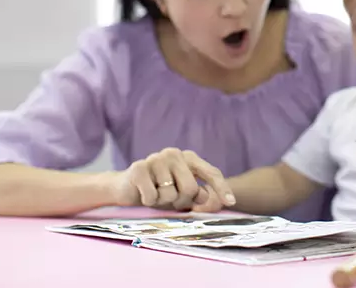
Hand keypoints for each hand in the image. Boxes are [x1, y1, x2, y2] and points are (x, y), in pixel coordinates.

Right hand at [110, 148, 235, 211]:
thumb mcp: (182, 193)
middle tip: (170, 199)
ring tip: (155, 194)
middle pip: (191, 188)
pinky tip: (143, 194)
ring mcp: (156, 159)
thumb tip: (213, 201)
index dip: (221, 188)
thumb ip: (199, 195)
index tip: (230, 203)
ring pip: (170, 194)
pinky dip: (149, 201)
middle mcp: (174, 154)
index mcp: (189, 157)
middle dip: (182, 200)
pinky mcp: (139, 168)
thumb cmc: (159, 190)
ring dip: (163, 202)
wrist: (125, 187)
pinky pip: (152, 196)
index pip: (211, 173)